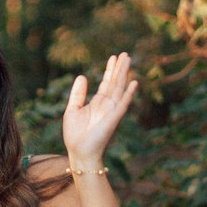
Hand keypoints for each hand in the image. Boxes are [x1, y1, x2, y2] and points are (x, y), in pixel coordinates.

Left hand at [62, 52, 137, 168]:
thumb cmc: (75, 135)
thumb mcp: (72, 110)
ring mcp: (111, 111)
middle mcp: (106, 105)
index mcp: (97, 103)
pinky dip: (129, 94)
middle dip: (119, 68)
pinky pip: (123, 104)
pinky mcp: (113, 119)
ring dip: (123, 74)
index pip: (106, 83)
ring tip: (127, 60)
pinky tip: (134, 83)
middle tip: (124, 54)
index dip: (109, 70)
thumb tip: (82, 76)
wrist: (79, 153)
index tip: (113, 57)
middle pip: (115, 83)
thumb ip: (78, 94)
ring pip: (119, 89)